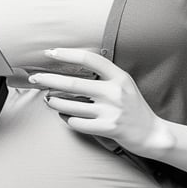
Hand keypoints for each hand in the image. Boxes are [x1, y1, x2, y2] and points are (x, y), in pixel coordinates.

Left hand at [29, 48, 174, 157]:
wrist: (152, 134)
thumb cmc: (133, 107)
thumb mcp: (124, 84)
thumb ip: (104, 75)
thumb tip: (72, 67)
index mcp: (119, 76)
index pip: (89, 59)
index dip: (67, 54)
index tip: (50, 53)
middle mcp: (114, 91)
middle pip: (73, 84)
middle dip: (49, 80)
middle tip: (34, 78)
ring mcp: (111, 111)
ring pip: (71, 105)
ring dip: (54, 102)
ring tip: (48, 99)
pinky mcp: (108, 128)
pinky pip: (78, 123)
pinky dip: (68, 119)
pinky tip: (66, 117)